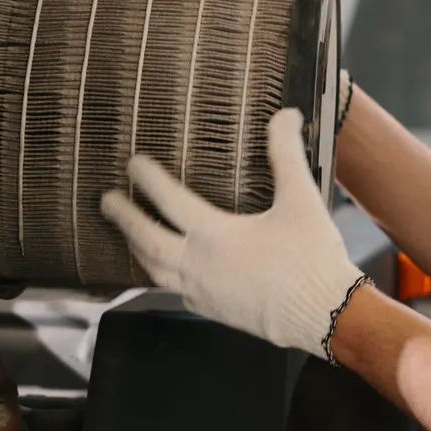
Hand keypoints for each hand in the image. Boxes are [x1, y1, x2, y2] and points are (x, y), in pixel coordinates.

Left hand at [100, 108, 367, 359]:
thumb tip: (284, 115)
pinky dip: (160, 275)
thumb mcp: (300, 199)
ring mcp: (202, 292)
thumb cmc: (310, 258)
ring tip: (127, 234)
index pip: (168, 201)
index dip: (147, 179)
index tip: (132, 163)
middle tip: (105, 200)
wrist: (324, 315)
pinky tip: (165, 271)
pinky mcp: (213, 310)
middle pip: (147, 239)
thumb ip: (286, 155)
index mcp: (214, 235)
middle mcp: (198, 265)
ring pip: (154, 270)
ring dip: (137, 248)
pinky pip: (173, 290)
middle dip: (123, 218)